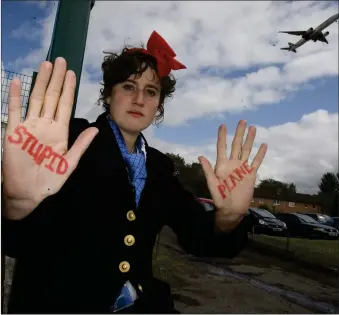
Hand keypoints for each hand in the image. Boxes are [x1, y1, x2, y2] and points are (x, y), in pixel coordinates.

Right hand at [2, 57, 97, 219]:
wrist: (29, 192)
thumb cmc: (50, 180)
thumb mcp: (70, 162)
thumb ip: (81, 144)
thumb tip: (95, 129)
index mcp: (60, 131)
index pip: (65, 105)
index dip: (68, 89)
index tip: (71, 73)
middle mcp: (45, 124)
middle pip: (51, 97)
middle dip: (56, 79)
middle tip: (60, 60)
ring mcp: (29, 126)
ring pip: (35, 99)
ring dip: (40, 82)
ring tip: (45, 65)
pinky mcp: (14, 132)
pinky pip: (13, 111)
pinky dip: (14, 97)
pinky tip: (16, 83)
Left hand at [198, 120, 266, 231]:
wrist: (232, 209)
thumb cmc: (220, 197)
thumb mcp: (212, 183)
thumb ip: (208, 170)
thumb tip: (200, 156)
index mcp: (222, 165)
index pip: (222, 147)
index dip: (222, 136)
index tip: (223, 125)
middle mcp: (233, 164)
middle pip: (236, 145)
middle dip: (239, 133)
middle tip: (242, 121)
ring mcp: (242, 168)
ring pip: (247, 150)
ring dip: (250, 140)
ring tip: (253, 128)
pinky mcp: (251, 174)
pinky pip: (256, 162)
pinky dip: (260, 154)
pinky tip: (263, 145)